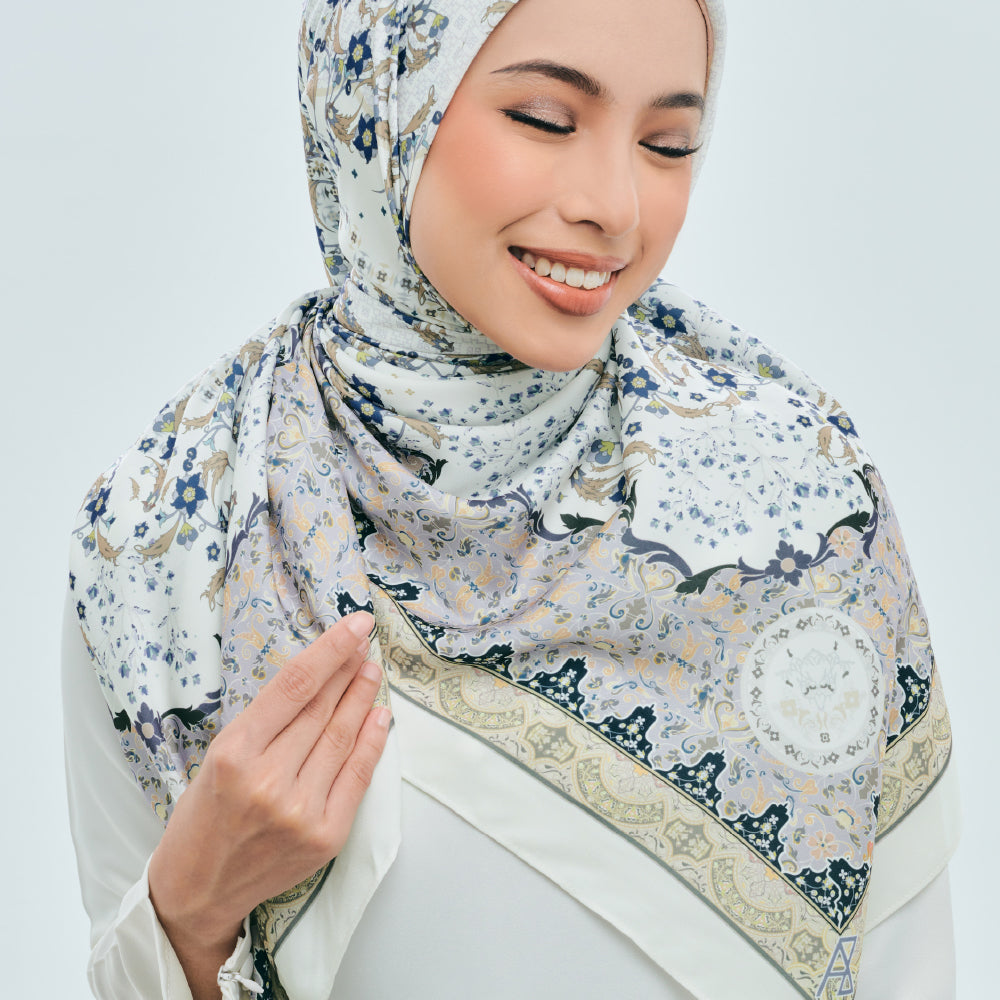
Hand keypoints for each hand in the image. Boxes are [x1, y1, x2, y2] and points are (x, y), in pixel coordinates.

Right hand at [147, 611, 388, 997]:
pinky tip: (380, 715)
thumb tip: (319, 677)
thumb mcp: (218, 756)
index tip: (355, 625)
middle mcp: (269, 781)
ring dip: (363, 698)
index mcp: (234, 754)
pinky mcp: (325, 837)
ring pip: (343, 738)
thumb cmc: (204, 815)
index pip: (295, 685)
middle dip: (348, 669)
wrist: (198, 890)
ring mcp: (301, 811)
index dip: (330, 649)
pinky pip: (358, 777)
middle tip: (365, 643)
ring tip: (371, 672)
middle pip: (322, 708)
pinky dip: (373, 742)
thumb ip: (266, 722)